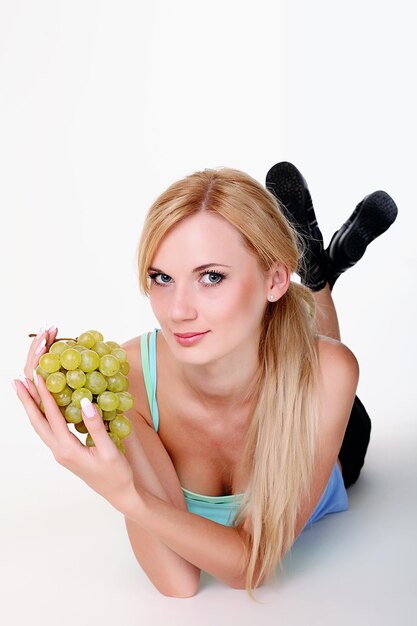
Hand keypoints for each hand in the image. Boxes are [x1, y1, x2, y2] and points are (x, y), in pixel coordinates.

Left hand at [14, 331, 136, 515]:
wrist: (119, 493)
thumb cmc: (116, 474)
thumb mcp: (109, 450)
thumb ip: (96, 426)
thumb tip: (85, 402)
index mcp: (67, 449)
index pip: (52, 417)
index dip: (44, 395)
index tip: (37, 377)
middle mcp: (59, 451)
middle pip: (37, 422)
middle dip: (27, 401)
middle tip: (17, 382)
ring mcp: (61, 453)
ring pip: (41, 427)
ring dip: (32, 408)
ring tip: (26, 391)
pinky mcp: (66, 453)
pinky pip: (50, 431)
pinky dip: (43, 416)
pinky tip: (45, 408)